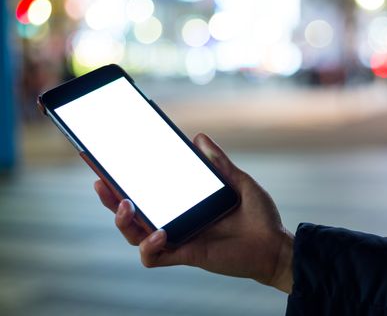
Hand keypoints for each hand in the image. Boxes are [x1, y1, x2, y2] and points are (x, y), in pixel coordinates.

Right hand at [94, 133, 293, 293]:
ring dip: (123, 222)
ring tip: (126, 206)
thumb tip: (199, 138)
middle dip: (111, 199)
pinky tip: (159, 232)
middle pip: (132, 213)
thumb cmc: (259, 216)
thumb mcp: (238, 182)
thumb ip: (219, 163)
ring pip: (135, 234)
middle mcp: (177, 220)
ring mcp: (179, 238)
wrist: (275, 246)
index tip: (110, 162)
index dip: (126, 180)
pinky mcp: (186, 254)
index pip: (149, 191)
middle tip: (102, 181)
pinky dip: (149, 246)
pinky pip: (154, 257)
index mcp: (186, 203)